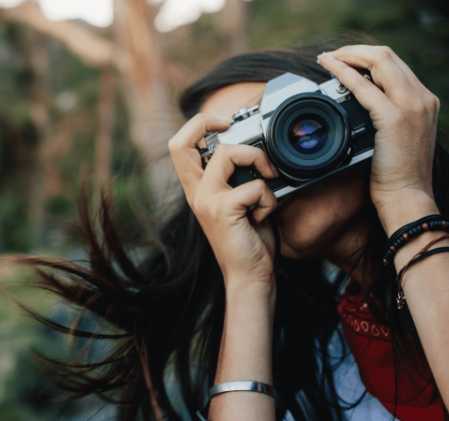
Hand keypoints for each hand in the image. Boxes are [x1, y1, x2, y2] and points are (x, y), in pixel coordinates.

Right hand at [168, 113, 278, 292]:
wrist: (250, 276)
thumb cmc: (250, 240)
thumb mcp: (241, 202)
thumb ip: (240, 177)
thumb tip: (259, 151)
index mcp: (198, 188)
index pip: (180, 146)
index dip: (198, 124)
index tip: (224, 122)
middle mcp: (196, 192)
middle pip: (180, 142)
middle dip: (206, 121)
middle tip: (230, 123)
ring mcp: (207, 200)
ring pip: (228, 153)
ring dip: (258, 160)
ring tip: (268, 180)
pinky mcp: (223, 210)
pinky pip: (254, 185)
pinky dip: (268, 197)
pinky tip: (264, 214)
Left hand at [318, 45, 440, 234]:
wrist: (407, 198)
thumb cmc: (397, 177)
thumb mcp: (397, 139)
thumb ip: (387, 118)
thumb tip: (359, 106)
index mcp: (425, 102)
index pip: (396, 65)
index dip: (368, 57)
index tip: (347, 59)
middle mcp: (422, 98)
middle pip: (388, 56)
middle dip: (356, 51)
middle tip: (332, 56)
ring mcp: (411, 106)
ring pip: (379, 61)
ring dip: (349, 55)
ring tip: (327, 58)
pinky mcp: (394, 118)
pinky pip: (364, 86)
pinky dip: (343, 73)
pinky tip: (329, 69)